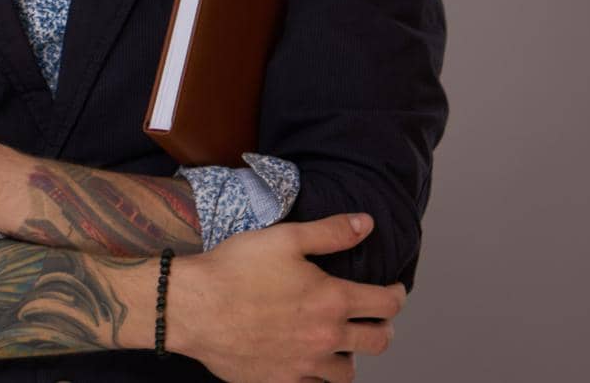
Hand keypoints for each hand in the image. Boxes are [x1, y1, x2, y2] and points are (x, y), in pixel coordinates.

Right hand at [165, 213, 405, 382]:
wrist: (193, 307)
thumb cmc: (235, 268)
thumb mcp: (284, 238)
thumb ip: (330, 232)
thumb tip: (366, 224)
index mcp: (332, 300)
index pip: (386, 304)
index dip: (397, 295)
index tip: (393, 290)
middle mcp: (326, 338)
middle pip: (378, 342)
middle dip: (383, 328)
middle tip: (374, 319)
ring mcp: (304, 364)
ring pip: (349, 372)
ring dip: (350, 356)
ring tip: (340, 344)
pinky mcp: (280, 381)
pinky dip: (317, 374)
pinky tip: (308, 361)